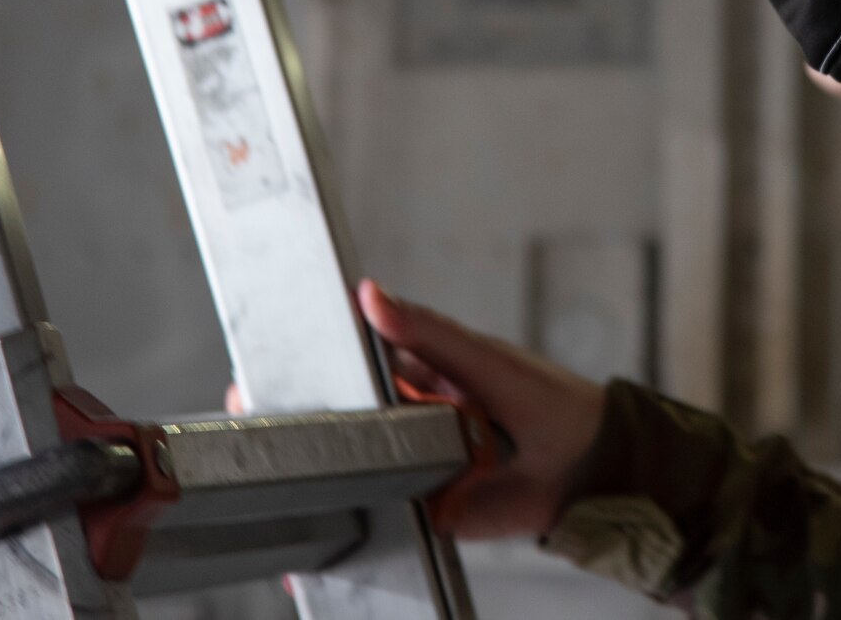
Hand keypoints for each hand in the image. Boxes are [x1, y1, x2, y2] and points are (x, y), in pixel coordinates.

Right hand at [226, 283, 606, 538]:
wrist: (592, 468)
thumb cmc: (547, 399)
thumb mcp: (483, 358)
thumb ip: (427, 332)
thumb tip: (370, 294)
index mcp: (415, 377)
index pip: (346, 367)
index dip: (304, 370)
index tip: (257, 367)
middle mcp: (406, 425)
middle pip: (338, 426)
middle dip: (293, 428)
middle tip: (248, 423)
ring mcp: (412, 471)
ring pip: (351, 476)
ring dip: (315, 483)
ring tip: (274, 481)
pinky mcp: (426, 516)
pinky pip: (382, 524)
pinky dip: (350, 534)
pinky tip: (314, 545)